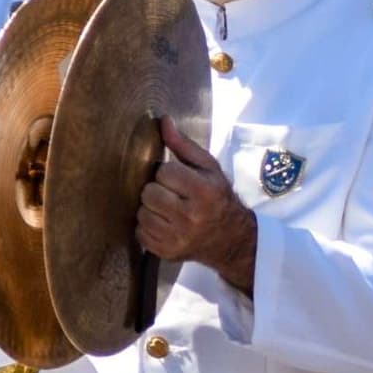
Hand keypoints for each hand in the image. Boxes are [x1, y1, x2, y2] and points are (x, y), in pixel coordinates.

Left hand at [137, 128, 256, 292]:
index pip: (164, 172)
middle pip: (149, 193)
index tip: (180, 180)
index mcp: (203, 191)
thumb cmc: (218, 198)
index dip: (169, 174)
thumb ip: (184, 145)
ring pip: (142, 213)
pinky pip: (140, 232)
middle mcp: (190, 216)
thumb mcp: (209, 169)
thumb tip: (164, 121)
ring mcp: (177, 236)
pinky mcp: (166, 251)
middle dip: (158, 191)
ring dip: (151, 209)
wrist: (231, 239)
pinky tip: (165, 224)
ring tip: (168, 210)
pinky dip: (149, 227)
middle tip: (172, 195)